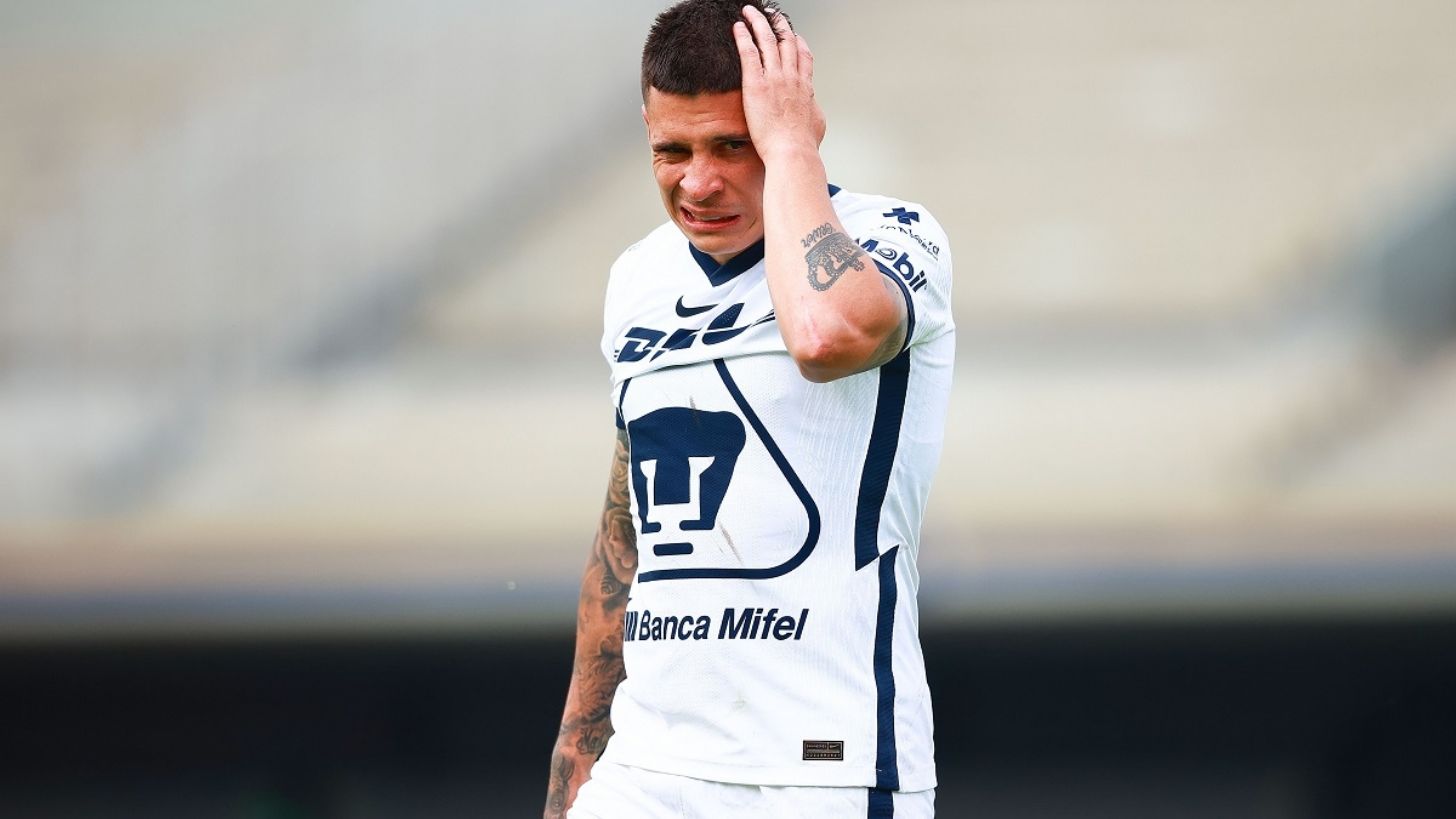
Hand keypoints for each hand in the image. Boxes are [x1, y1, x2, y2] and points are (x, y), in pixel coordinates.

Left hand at [733, 5, 825, 161]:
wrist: (792, 152)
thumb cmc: (803, 145)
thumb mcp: (817, 125)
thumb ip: (813, 111)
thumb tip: (813, 107)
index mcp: (805, 86)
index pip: (803, 56)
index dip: (798, 42)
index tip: (793, 35)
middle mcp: (791, 77)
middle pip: (786, 41)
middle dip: (779, 25)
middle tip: (772, 15)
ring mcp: (774, 78)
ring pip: (767, 40)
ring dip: (758, 22)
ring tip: (750, 11)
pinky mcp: (756, 84)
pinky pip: (748, 52)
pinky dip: (743, 37)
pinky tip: (738, 26)